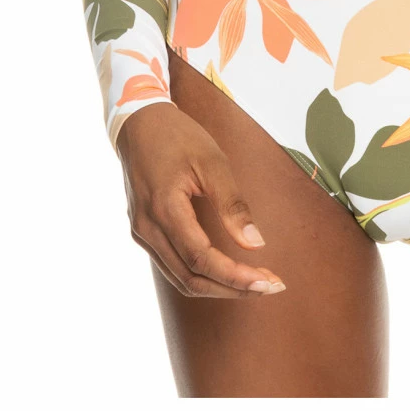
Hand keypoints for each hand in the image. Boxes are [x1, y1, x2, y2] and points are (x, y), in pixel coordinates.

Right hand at [115, 100, 285, 298]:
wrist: (139, 123)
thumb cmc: (178, 136)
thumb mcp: (212, 161)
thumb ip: (232, 203)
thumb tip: (255, 244)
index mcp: (164, 209)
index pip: (202, 259)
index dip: (236, 276)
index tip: (268, 282)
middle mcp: (148, 229)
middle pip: (191, 278)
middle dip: (232, 287)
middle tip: (270, 286)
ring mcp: (142, 232)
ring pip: (180, 278)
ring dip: (217, 286)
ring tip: (253, 282)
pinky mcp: (143, 231)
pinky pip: (171, 265)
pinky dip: (200, 274)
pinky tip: (224, 269)